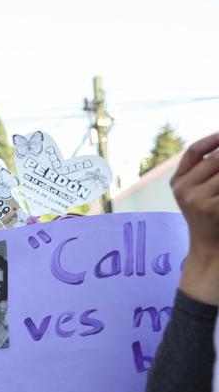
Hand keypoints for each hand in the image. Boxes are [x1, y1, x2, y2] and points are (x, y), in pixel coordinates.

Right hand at [171, 132, 218, 303]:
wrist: (210, 253)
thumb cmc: (211, 220)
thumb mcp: (199, 195)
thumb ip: (205, 173)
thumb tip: (218, 152)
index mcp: (178, 183)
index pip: (193, 151)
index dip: (212, 139)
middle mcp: (182, 189)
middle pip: (215, 160)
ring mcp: (195, 199)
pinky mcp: (209, 207)